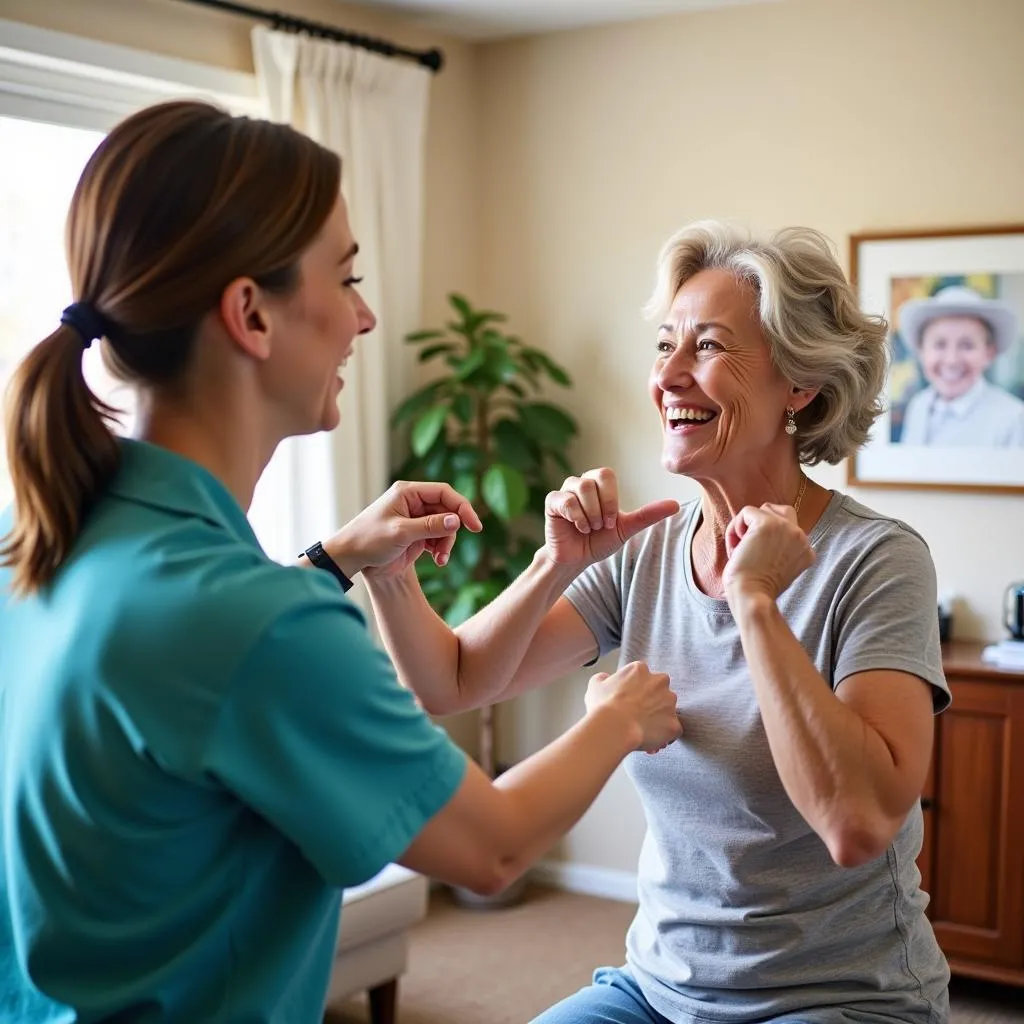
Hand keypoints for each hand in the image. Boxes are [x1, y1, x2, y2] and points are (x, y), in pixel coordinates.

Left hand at [325, 481, 482, 580]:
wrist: (350, 559)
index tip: (474, 526)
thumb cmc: (369, 540)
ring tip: (440, 559)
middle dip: (451, 531)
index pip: (444, 493)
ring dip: (446, 543)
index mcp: (408, 492)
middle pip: (447, 510)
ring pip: (445, 526)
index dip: (462, 507)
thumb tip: (457, 519)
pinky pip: (438, 537)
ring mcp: (415, 518)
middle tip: (447, 550)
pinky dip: (441, 549)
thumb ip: (431, 526)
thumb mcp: (401, 533)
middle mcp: (413, 502)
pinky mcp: (416, 534)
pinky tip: (437, 560)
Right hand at [544, 468, 678, 570]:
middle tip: (601, 525)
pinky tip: (578, 528)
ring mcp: (565, 492)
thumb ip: (648, 515)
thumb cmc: (600, 542)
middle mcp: (580, 484)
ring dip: (589, 513)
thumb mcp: (626, 529)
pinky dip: (576, 517)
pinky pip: (565, 500)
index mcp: (598, 485)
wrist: (577, 560)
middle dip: (601, 506)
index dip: (610, 499)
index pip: (606, 474)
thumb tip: (675, 505)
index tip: (611, 521)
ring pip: (580, 487)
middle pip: (593, 478)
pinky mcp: (552, 503)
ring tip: (589, 528)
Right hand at [585, 661, 681, 753]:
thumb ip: (603, 678)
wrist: (615, 727)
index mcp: (640, 670)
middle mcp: (660, 682)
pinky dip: (664, 737)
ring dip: (657, 720)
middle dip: (650, 703)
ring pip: (667, 712)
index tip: (628, 702)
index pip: (642, 678)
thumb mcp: (595, 685)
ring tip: (641, 733)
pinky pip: (672, 731)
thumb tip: (605, 679)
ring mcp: (669, 703)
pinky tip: (650, 743)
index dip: (635, 692)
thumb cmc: (604, 706)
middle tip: (636, 716)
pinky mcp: (674, 724)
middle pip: (658, 692)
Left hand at [722, 503, 814, 604]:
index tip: (758, 558)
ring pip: (762, 510)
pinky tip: (735, 547)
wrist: (752, 596)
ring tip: (739, 548)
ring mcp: (786, 528)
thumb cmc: (756, 589)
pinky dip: (735, 527)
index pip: (788, 530)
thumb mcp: (776, 569)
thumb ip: (778, 550)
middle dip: (760, 523)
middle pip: (780, 512)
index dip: (768, 538)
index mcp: (806, 551)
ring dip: (745, 527)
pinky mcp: (768, 523)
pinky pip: (746, 512)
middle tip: (748, 546)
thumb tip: (755, 534)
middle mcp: (801, 537)